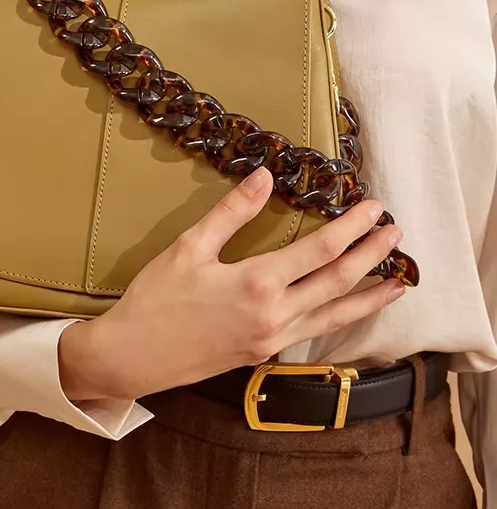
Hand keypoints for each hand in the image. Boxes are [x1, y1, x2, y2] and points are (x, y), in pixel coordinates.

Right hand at [59, 167, 404, 400]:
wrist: (134, 356)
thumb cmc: (157, 299)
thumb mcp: (189, 247)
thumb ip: (231, 212)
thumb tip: (265, 177)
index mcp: (258, 283)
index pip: (320, 250)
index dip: (351, 227)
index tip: (373, 208)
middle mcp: (275, 315)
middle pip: (338, 282)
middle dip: (371, 256)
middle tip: (395, 234)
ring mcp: (273, 339)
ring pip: (335, 315)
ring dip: (368, 296)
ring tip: (398, 283)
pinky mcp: (264, 354)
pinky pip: (315, 332)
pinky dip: (341, 318)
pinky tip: (348, 310)